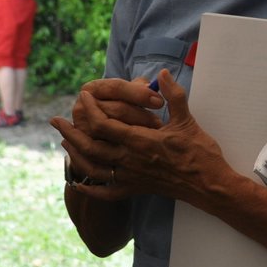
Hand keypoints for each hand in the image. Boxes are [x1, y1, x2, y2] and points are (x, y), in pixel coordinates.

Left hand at [51, 71, 226, 203]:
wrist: (209, 185)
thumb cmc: (200, 152)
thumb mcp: (187, 120)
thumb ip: (173, 95)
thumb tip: (162, 74)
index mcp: (140, 140)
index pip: (103, 124)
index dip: (89, 110)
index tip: (83, 98)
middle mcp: (130, 160)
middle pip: (90, 146)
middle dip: (71, 131)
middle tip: (57, 120)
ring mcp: (131, 177)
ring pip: (93, 168)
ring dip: (75, 154)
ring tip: (65, 142)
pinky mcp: (136, 190)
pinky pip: (107, 192)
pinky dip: (90, 189)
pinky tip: (80, 183)